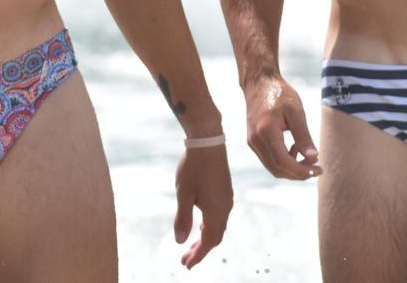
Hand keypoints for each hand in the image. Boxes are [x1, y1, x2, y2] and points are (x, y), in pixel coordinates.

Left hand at [174, 144, 232, 269]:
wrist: (208, 140)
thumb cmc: (194, 167)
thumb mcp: (184, 194)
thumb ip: (182, 219)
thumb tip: (180, 241)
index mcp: (216, 211)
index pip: (208, 242)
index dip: (198, 255)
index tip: (186, 265)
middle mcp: (225, 207)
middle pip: (215, 236)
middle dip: (200, 249)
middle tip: (185, 259)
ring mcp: (226, 198)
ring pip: (218, 226)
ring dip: (205, 237)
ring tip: (192, 245)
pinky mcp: (225, 190)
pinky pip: (220, 215)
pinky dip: (210, 225)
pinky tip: (201, 223)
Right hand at [245, 74, 321, 179]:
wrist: (259, 81)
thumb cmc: (279, 93)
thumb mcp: (296, 111)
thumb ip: (303, 136)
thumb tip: (313, 158)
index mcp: (266, 131)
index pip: (283, 162)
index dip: (302, 171)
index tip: (319, 169)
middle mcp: (255, 140)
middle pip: (277, 169)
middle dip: (298, 173)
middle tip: (316, 167)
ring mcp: (252, 141)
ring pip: (272, 167)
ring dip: (291, 168)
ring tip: (306, 156)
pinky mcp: (253, 141)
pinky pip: (268, 159)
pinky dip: (283, 160)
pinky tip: (294, 148)